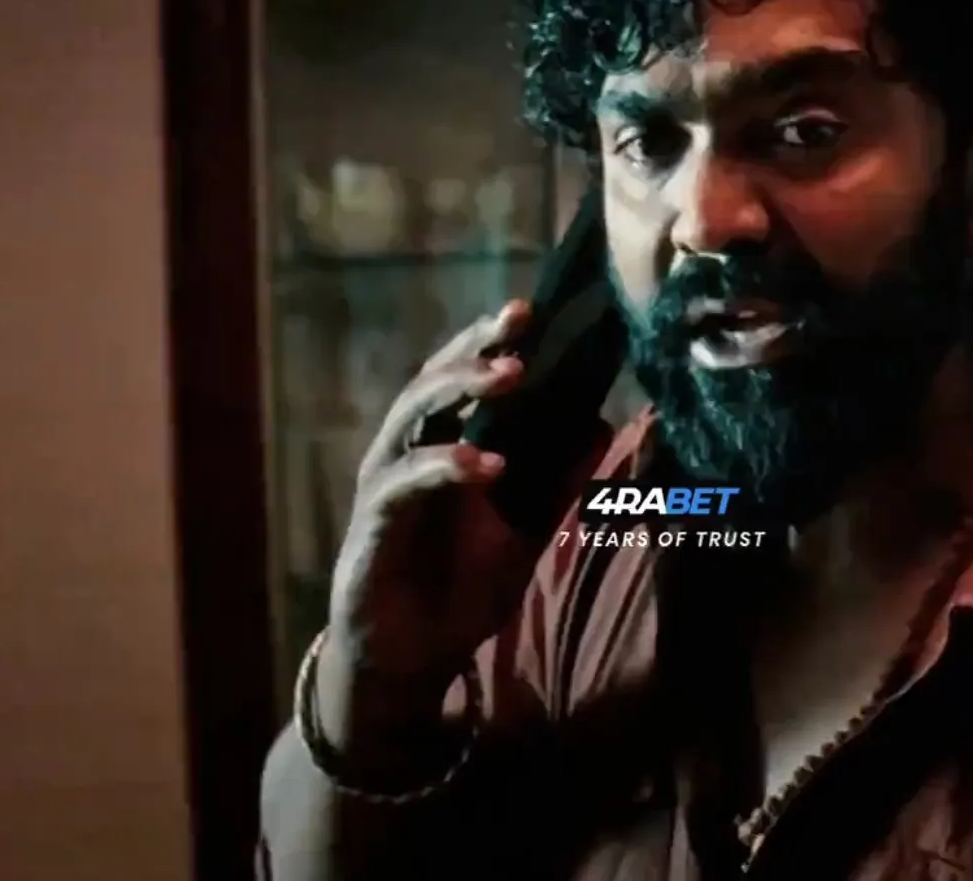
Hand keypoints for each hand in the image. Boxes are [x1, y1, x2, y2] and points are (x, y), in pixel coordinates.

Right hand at [324, 300, 538, 699]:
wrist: (414, 662)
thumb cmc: (461, 593)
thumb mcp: (526, 533)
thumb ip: (557, 483)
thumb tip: (601, 428)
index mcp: (442, 448)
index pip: (463, 379)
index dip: (490, 343)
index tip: (530, 310)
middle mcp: (408, 455)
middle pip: (432, 380)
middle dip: (474, 347)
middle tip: (516, 322)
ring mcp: (385, 487)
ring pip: (411, 417)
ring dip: (458, 389)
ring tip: (509, 376)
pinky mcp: (372, 526)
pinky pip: (402, 484)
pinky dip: (442, 467)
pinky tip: (483, 463)